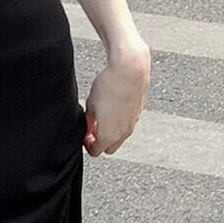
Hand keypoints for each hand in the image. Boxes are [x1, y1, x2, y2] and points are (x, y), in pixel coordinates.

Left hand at [83, 40, 150, 156]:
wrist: (130, 70)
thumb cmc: (109, 86)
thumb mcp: (90, 105)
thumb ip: (89, 121)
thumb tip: (88, 128)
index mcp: (109, 135)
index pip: (96, 151)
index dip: (88, 146)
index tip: (85, 137)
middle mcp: (123, 133)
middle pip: (110, 148)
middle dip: (100, 142)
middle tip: (92, 130)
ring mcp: (133, 123)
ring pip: (120, 137)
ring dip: (110, 132)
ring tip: (102, 116)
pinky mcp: (138, 113)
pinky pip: (127, 124)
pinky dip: (119, 122)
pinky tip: (113, 108)